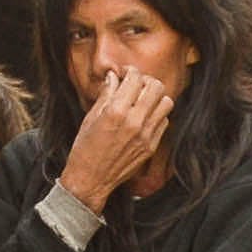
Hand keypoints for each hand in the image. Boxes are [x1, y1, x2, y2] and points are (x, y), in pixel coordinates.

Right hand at [60, 71, 173, 210]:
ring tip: (143, 101)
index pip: (135, 78)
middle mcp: (134, 122)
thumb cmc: (85, 147)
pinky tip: (144, 117)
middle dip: (146, 81)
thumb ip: (106, 94)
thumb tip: (114, 76)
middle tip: (137, 86)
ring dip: (155, 98)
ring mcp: (146, 135)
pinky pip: (164, 121)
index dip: (130, 71)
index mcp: (116, 111)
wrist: (91, 179)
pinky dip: (157, 115)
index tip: (126, 74)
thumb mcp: (91, 116)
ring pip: (166, 102)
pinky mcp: (151, 146)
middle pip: (156, 87)